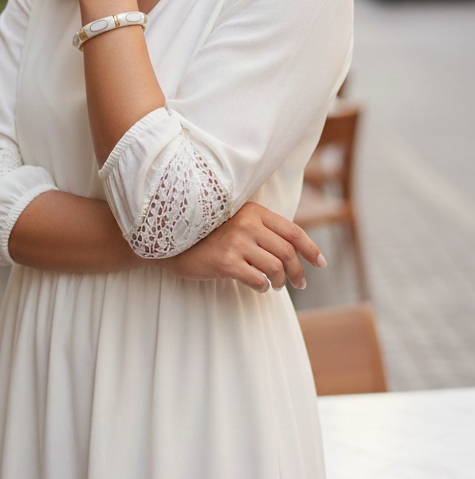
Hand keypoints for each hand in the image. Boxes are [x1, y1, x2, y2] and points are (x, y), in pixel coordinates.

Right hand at [157, 202, 326, 292]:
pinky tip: (258, 285)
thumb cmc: (209, 235)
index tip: (321, 263)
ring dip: (280, 281)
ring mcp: (236, 241)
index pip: (293, 230)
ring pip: (275, 267)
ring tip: (276, 285)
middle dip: (298, 271)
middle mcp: (247, 223)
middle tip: (299, 284)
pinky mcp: (226, 261)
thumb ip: (262, 229)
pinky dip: (263, 286)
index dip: (311, 249)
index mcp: (253, 210)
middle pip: (287, 252)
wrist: (174, 242)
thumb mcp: (237, 223)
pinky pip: (258, 279)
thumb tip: (296, 251)